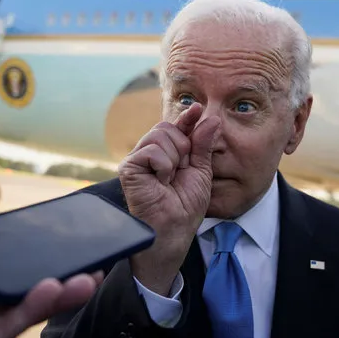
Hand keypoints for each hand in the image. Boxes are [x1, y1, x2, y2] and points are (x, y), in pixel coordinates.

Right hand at [118, 103, 220, 294]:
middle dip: (183, 148)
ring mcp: (137, 159)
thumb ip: (202, 144)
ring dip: (173, 159)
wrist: (175, 228)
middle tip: (179, 172)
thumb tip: (210, 117)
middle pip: (167, 127)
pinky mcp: (128, 167)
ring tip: (168, 180)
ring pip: (160, 135)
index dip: (187, 118)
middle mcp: (149, 153)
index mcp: (166, 153)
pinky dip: (163, 166)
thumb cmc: (186, 206)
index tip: (198, 108)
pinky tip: (160, 182)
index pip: (175, 127)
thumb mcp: (201, 171)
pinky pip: (152, 150)